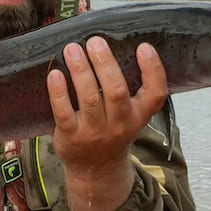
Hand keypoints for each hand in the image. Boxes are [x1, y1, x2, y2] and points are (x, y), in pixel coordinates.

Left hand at [47, 37, 167, 210]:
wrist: (96, 169)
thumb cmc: (112, 130)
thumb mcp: (129, 115)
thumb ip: (127, 87)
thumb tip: (109, 45)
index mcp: (139, 115)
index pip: (156, 94)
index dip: (153, 70)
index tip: (144, 47)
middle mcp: (120, 125)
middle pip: (117, 92)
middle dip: (105, 64)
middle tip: (94, 41)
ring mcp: (95, 132)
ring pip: (89, 98)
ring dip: (80, 71)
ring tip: (72, 49)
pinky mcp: (71, 136)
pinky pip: (63, 112)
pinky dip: (58, 92)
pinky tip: (54, 74)